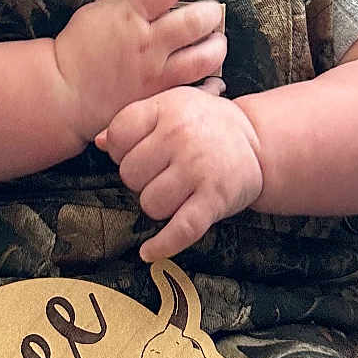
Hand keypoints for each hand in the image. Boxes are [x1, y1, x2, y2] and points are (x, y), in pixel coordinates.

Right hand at [53, 0, 226, 143]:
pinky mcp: (158, 95)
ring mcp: (155, 72)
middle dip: (212, 12)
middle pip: (194, 21)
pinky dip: (211, 82)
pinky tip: (214, 76)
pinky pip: (195, 89)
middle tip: (213, 10)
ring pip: (203, 57)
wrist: (65, 94)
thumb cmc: (77, 48)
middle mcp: (147, 43)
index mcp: (129, 16)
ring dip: (217, 45)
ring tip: (217, 40)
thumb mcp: (96, 11)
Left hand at [95, 86, 263, 261]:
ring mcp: (198, 168)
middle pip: (130, 174)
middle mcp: (181, 135)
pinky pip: (179, 230)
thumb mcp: (171, 106)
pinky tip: (149, 251)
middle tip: (162, 173)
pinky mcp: (214, 199)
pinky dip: (162, 245)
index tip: (136, 153)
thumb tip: (99, 142)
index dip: (120, 150)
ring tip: (176, 192)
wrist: (258, 140)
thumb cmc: (205, 123)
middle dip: (141, 179)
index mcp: (166, 108)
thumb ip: (135, 120)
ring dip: (158, 205)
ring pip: (150, 204)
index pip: (119, 135)